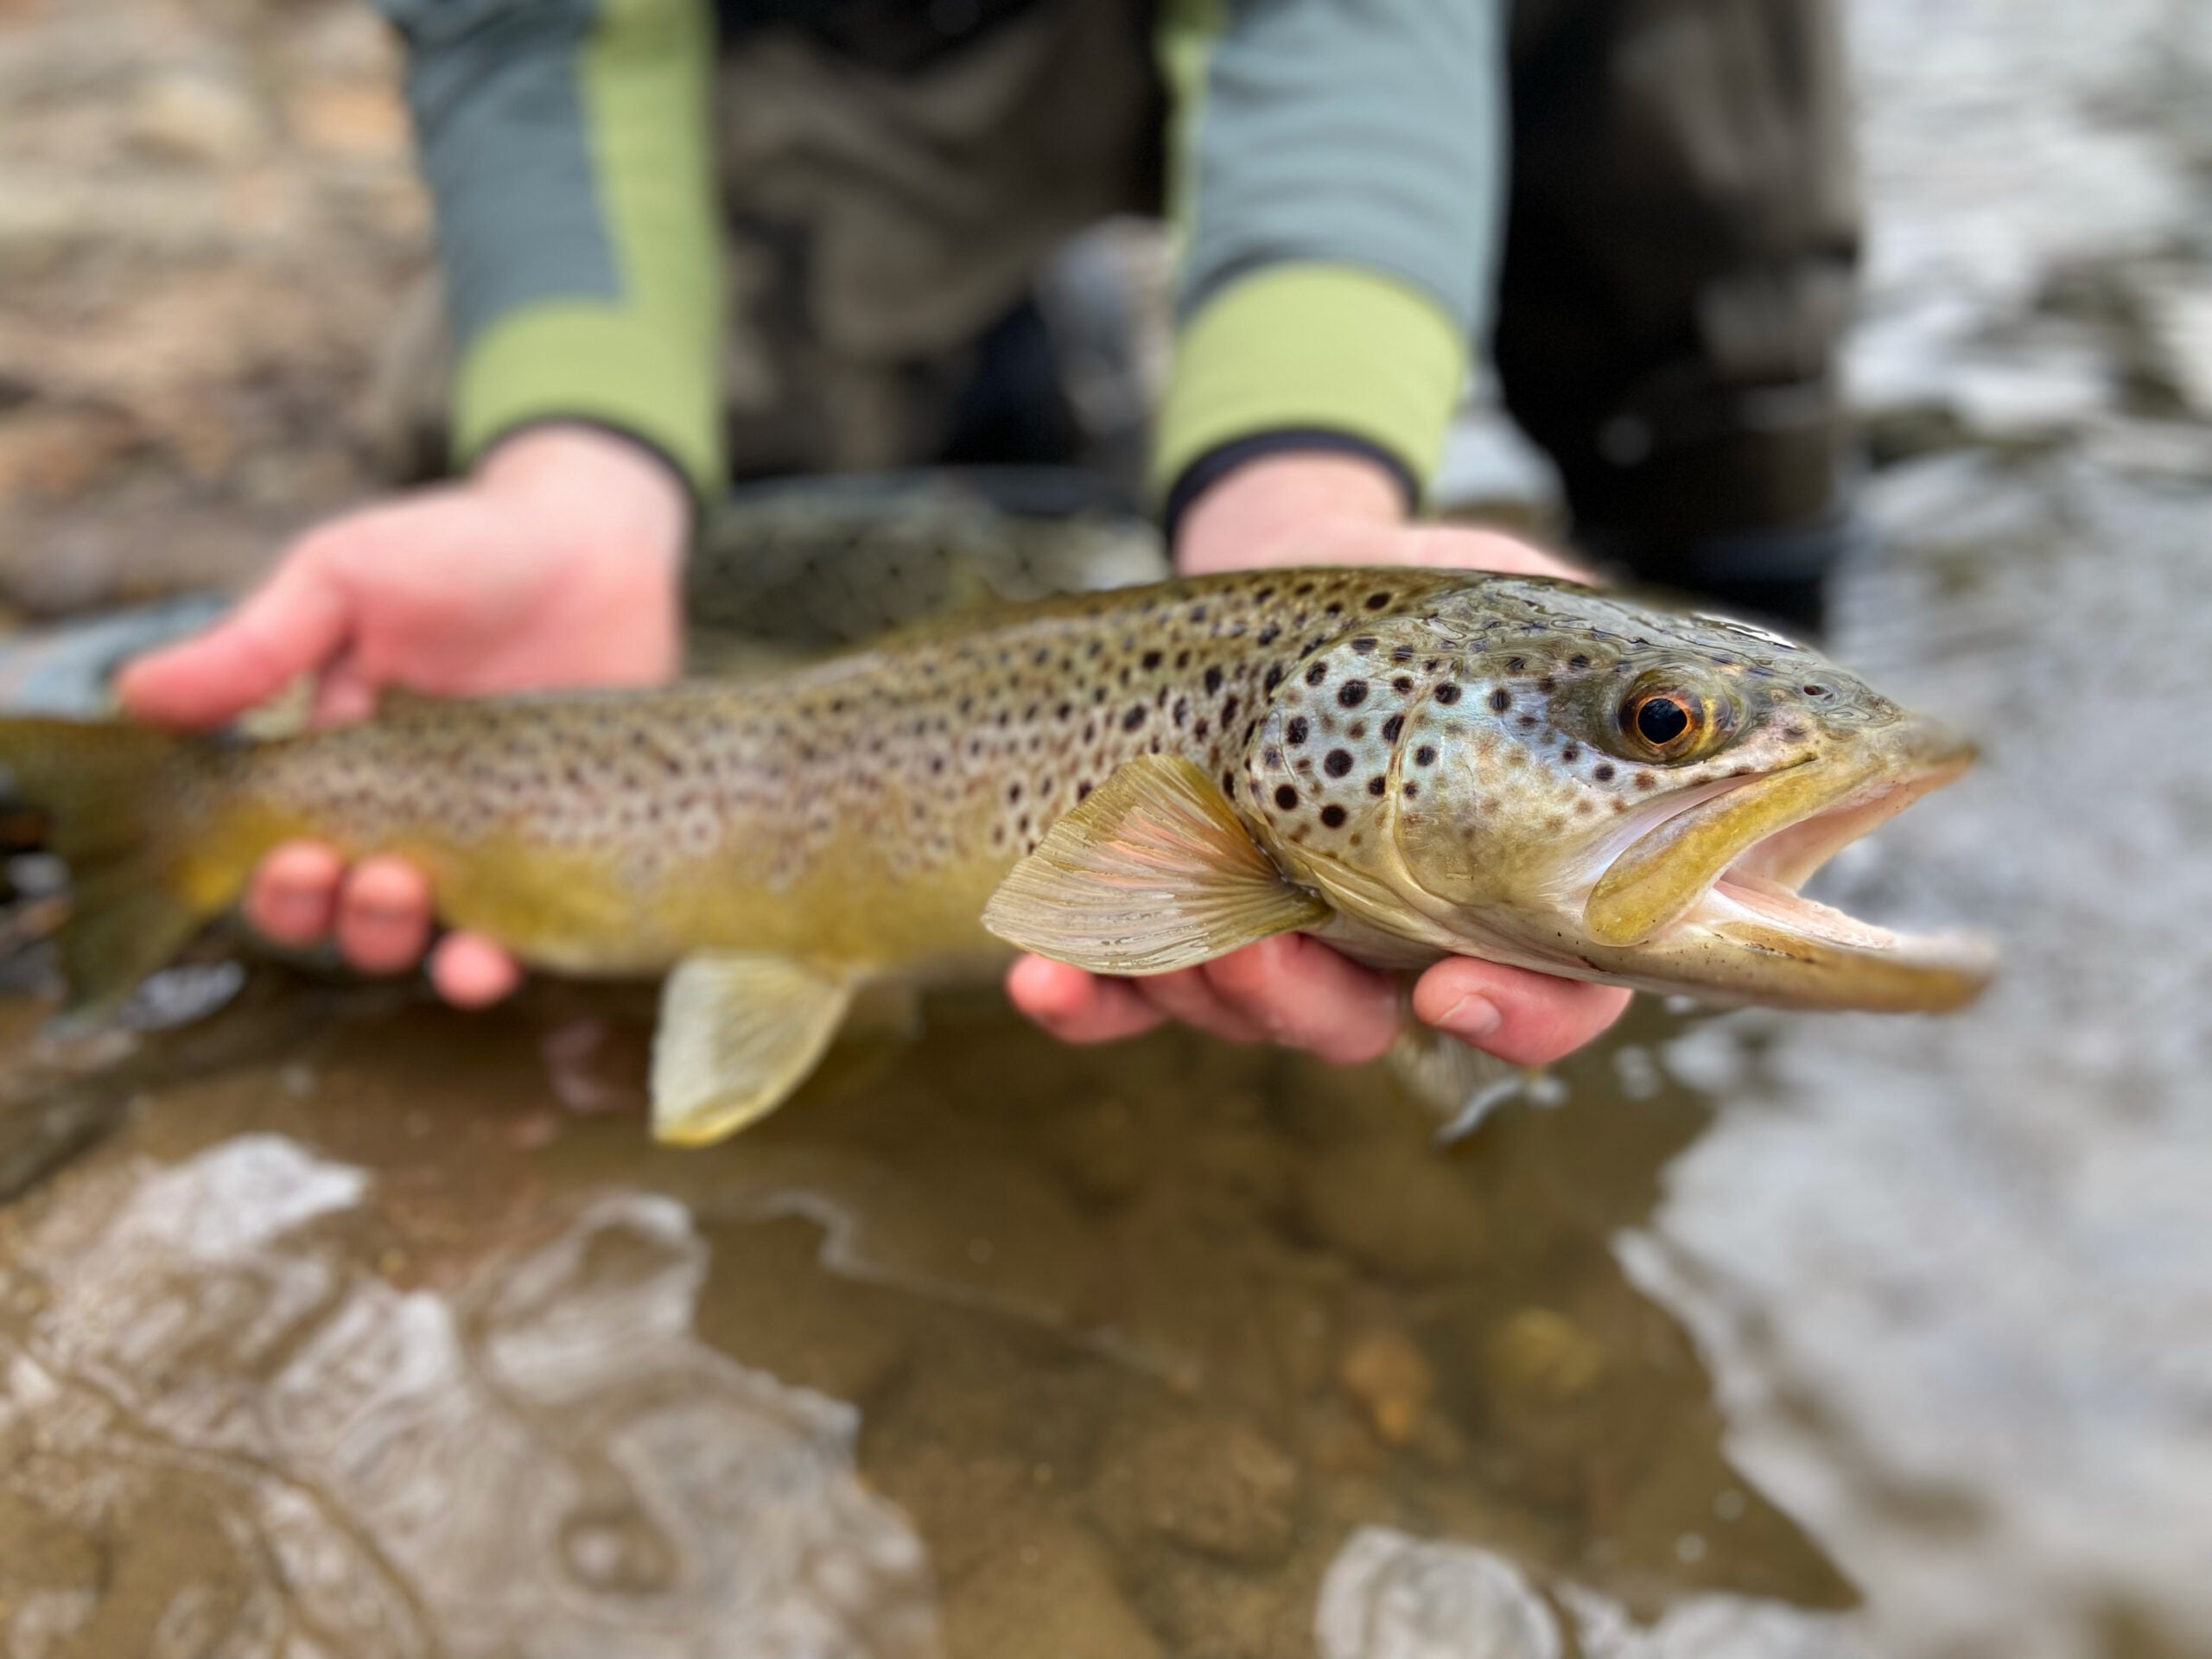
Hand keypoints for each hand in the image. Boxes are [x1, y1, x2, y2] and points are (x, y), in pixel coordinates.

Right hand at [117, 424, 687, 1005]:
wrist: (593, 544)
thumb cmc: (458, 551)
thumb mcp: (344, 579)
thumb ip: (255, 646)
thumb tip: (130, 696)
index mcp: (334, 764)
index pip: (277, 851)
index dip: (270, 877)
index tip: (288, 853)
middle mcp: (400, 817)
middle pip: (335, 911)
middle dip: (321, 912)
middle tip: (334, 870)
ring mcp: (480, 840)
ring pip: (415, 932)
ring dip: (390, 935)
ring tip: (402, 888)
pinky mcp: (556, 849)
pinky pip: (517, 933)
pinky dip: (488, 963)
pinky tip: (479, 964)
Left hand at [1006, 451, 1632, 1070]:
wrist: (1298, 553)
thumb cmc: (1441, 593)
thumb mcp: (1538, 616)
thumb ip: (1624, 682)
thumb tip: (1697, 713)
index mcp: (1516, 891)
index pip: (1550, 1001)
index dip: (1517, 1023)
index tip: (1461, 992)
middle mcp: (1402, 936)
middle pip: (1369, 1026)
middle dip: (1308, 1003)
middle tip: (1260, 945)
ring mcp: (1284, 933)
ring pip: (1245, 1010)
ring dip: (1197, 976)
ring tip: (1157, 903)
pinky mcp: (1172, 917)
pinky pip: (1124, 990)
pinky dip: (1084, 997)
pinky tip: (1044, 982)